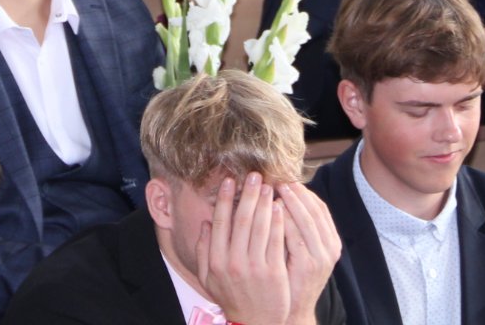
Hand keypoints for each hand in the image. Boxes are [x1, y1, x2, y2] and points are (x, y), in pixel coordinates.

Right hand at [198, 175, 290, 324]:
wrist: (255, 323)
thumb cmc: (233, 297)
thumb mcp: (209, 278)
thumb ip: (204, 251)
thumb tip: (205, 223)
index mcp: (216, 261)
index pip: (220, 223)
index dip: (224, 199)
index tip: (230, 180)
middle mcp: (233, 262)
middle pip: (241, 220)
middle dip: (248, 194)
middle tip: (254, 175)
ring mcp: (254, 267)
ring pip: (260, 227)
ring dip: (264, 202)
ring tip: (269, 186)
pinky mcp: (273, 272)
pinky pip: (276, 240)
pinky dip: (278, 221)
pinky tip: (280, 207)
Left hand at [276, 181, 340, 323]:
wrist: (292, 310)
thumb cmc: (291, 276)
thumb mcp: (301, 250)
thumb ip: (298, 227)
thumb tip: (284, 196)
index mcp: (331, 241)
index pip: (320, 208)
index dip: (304, 192)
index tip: (288, 180)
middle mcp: (331, 248)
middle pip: (315, 210)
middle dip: (297, 193)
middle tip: (279, 180)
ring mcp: (321, 257)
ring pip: (307, 220)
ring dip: (291, 202)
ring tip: (274, 191)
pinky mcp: (307, 265)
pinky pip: (295, 236)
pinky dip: (284, 220)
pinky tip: (272, 211)